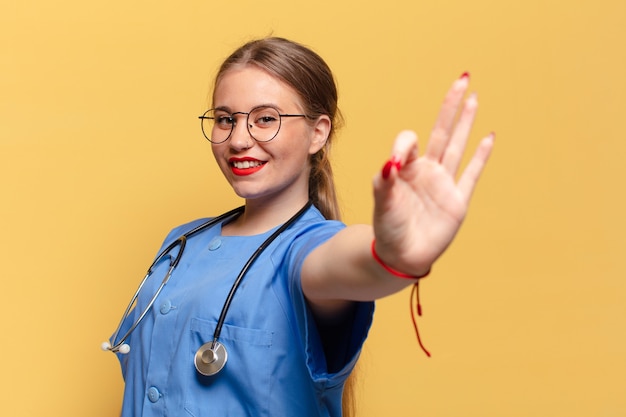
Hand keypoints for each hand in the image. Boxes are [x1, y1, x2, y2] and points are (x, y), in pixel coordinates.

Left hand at [372, 74, 493, 275]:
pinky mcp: (458, 200)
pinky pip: (471, 173)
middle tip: (462, 79)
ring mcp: (444, 184)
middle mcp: (427, 171)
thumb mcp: (381, 203)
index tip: (397, 160)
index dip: (405, 143)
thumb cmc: (388, 228)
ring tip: (473, 97)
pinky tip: (488, 136)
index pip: (410, 140)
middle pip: (442, 131)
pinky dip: (480, 156)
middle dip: (451, 106)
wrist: (402, 255)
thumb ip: (385, 181)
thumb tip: (391, 160)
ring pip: (458, 146)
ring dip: (466, 122)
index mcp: (406, 169)